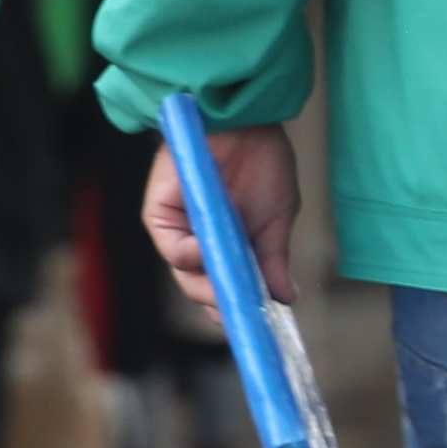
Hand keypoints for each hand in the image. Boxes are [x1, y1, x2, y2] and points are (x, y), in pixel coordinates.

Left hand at [139, 119, 299, 319]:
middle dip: (221, 305)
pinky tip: (206, 255)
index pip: (226, 290)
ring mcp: (181, 230)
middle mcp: (202, 242)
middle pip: (203, 289)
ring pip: (186, 275)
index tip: (255, 326)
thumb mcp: (276, 218)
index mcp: (230, 247)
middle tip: (240, 317)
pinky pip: (172, 248)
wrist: (246, 121)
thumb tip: (285, 299)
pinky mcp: (161, 215)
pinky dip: (189, 257)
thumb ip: (272, 259)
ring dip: (205, 289)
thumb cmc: (262, 162)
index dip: (237, 310)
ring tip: (226, 293)